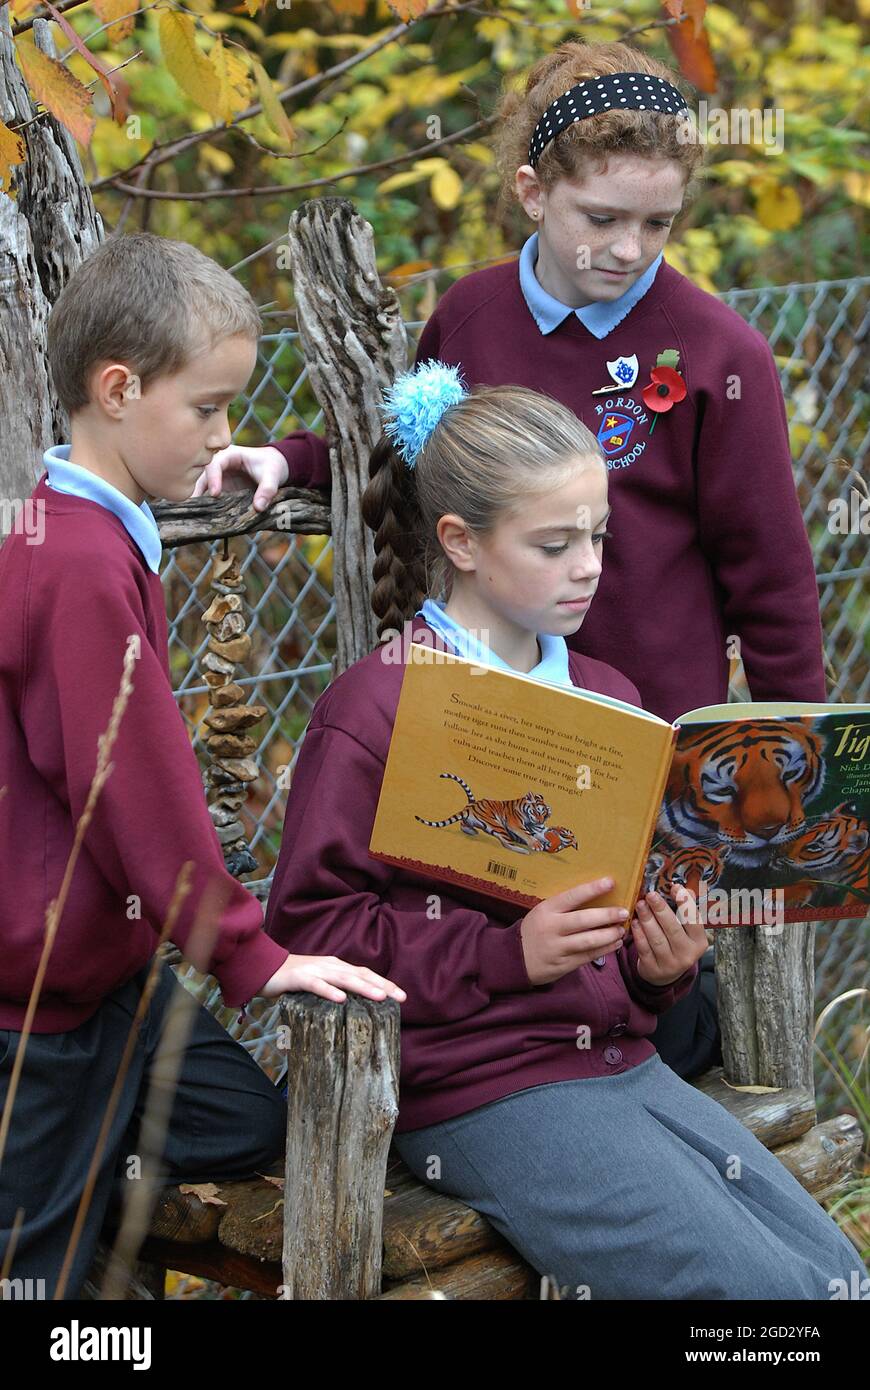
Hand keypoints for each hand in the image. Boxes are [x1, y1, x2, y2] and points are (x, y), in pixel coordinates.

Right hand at [190, 443, 288, 511]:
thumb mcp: (273, 475)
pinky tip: (203, 518)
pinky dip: (206, 507)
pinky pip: (210, 498)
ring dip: (198, 501)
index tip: (215, 494)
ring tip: (194, 516)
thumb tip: (258, 508)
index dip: (213, 478)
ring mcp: (218, 479)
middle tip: (193, 508)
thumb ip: (267, 490)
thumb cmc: (272, 466)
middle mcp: (219, 466)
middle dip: (198, 491)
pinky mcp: (220, 490)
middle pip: (202, 476)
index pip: (214, 465)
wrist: (274, 468)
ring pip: (202, 488)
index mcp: (229, 455)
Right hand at [259, 953, 406, 1003]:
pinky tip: (341, 999)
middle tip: (401, 998)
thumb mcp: (319, 982)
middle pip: (360, 975)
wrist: (264, 967)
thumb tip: (353, 1006)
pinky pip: (316, 984)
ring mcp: (315, 970)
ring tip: (380, 997)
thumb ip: (335, 989)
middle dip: (382, 985)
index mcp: (336, 967)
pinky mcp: (299, 977)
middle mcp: (330, 965)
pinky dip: (329, 991)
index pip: (365, 974)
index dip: (384, 983)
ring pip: (343, 978)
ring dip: (363, 987)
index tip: (402, 996)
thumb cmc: (293, 979)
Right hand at [520, 877, 629, 985]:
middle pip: (583, 920)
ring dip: (608, 935)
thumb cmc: (534, 930)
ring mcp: (558, 948)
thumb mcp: (542, 913)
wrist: (514, 958)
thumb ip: (563, 907)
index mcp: (547, 910)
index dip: (592, 889)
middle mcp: (552, 928)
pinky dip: (604, 950)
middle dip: (607, 915)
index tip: (611, 882)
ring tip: (621, 929)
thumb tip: (594, 896)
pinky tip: (614, 944)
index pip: (572, 896)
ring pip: (588, 941)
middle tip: (624, 912)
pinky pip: (588, 956)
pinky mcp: (563, 964)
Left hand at [630, 888, 708, 986]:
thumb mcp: (686, 931)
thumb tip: (682, 887)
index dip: (686, 903)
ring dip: (647, 919)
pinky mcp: (653, 969)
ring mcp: (670, 964)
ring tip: (640, 905)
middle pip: (673, 929)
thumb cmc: (676, 943)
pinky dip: (638, 934)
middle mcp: (687, 954)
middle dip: (661, 910)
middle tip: (651, 895)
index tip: (675, 887)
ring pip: (657, 939)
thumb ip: (685, 911)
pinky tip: (634, 922)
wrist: (665, 974)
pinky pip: (644, 949)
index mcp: (699, 942)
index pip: (694, 920)